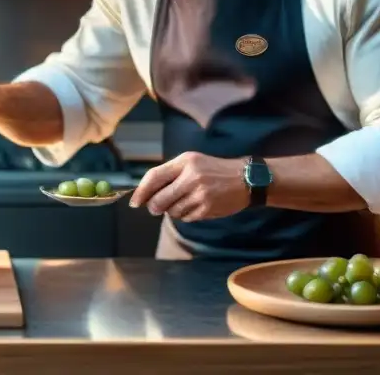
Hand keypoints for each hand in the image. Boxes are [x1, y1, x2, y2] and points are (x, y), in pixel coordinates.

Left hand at [128, 152, 249, 221]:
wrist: (245, 179)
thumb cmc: (213, 169)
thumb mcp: (192, 162)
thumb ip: (170, 173)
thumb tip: (146, 192)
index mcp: (185, 162)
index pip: (154, 176)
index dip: (141, 191)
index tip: (134, 202)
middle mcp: (191, 177)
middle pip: (159, 199)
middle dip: (153, 206)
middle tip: (154, 208)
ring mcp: (200, 194)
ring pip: (172, 211)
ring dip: (171, 211)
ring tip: (181, 203)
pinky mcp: (208, 209)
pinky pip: (186, 218)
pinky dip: (184, 215)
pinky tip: (193, 207)